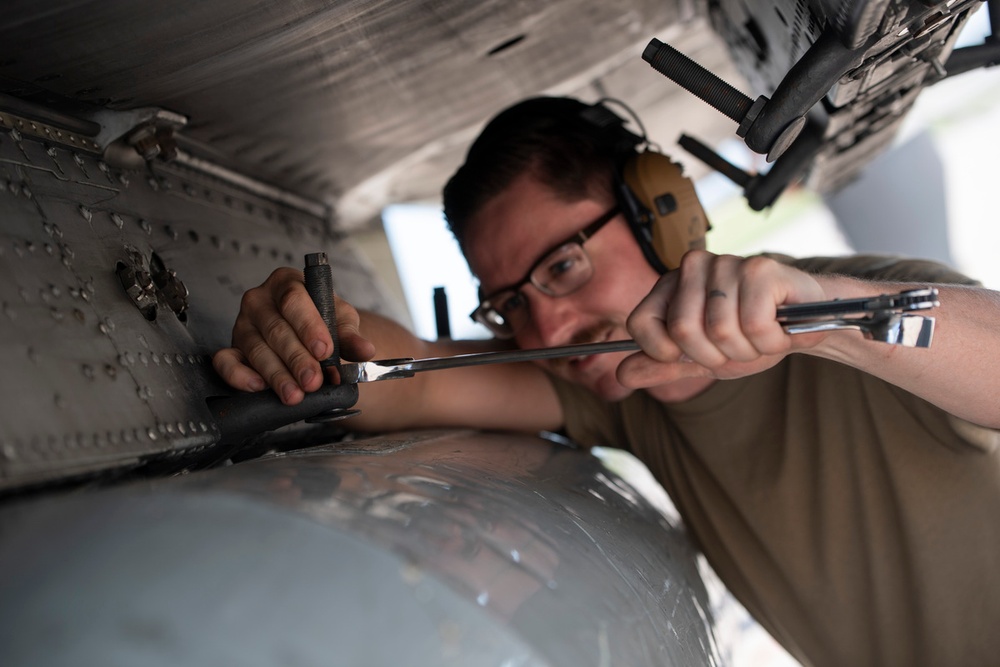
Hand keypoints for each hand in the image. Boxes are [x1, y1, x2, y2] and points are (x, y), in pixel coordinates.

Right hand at [212, 267, 375, 403]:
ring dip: (277, 375)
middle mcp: (260, 300)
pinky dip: (239, 375)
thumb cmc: (321, 318)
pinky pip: (226, 361)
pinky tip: (258, 387)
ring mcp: (242, 324)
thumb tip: (365, 350)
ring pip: (256, 350)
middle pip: (276, 329)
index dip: (309, 326)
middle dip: (296, 359)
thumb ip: (350, 335)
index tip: (324, 350)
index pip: (294, 300)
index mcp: (287, 283)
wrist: (308, 329)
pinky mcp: (231, 347)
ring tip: (295, 394)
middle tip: (313, 381)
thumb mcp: (340, 320)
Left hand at [618, 251, 826, 387]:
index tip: (692, 356)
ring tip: (760, 336)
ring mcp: (726, 263)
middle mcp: (692, 266)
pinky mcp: (761, 269)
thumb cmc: (749, 336)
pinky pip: (755, 327)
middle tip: (736, 346)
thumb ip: (662, 365)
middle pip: (683, 332)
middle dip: (714, 356)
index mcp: (669, 285)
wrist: (805, 321)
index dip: (666, 353)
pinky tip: (780, 329)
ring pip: (721, 332)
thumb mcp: (700, 357)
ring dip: (748, 350)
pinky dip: (771, 342)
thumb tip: (621, 374)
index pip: (640, 324)